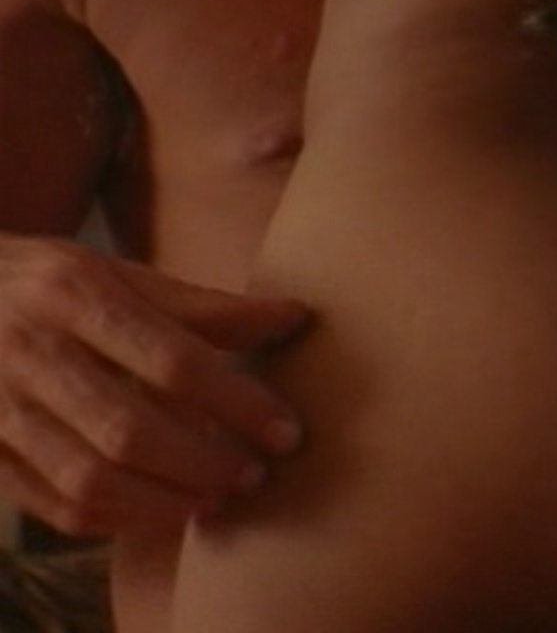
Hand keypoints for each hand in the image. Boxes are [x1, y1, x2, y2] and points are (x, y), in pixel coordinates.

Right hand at [0, 233, 310, 535]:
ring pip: (88, 478)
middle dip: (204, 462)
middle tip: (254, 473)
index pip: (173, 360)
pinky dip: (116, 518)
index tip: (286, 431)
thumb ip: (203, 305)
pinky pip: (53, 504)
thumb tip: (294, 315)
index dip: (238, 403)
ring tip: (216, 498)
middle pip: (129, 429)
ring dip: (165, 500)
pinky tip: (162, 510)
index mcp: (73, 294)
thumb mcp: (118, 273)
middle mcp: (28, 350)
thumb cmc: (48, 284)